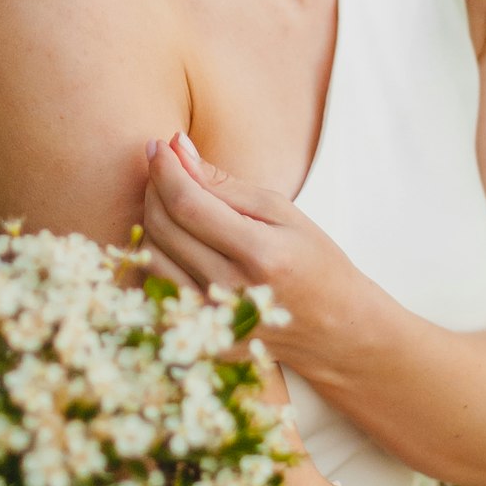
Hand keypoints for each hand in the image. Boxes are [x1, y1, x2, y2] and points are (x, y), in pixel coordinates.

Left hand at [142, 132, 370, 381]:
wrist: (334, 329)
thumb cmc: (312, 259)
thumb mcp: (281, 211)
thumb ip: (224, 183)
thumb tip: (176, 148)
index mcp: (259, 254)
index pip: (187, 204)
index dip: (166, 170)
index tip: (158, 145)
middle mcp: (230, 292)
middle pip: (163, 227)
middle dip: (155, 186)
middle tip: (164, 165)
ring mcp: (212, 322)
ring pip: (151, 256)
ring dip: (151, 217)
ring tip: (170, 198)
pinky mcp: (200, 340)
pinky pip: (156, 285)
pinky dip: (156, 253)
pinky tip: (172, 235)